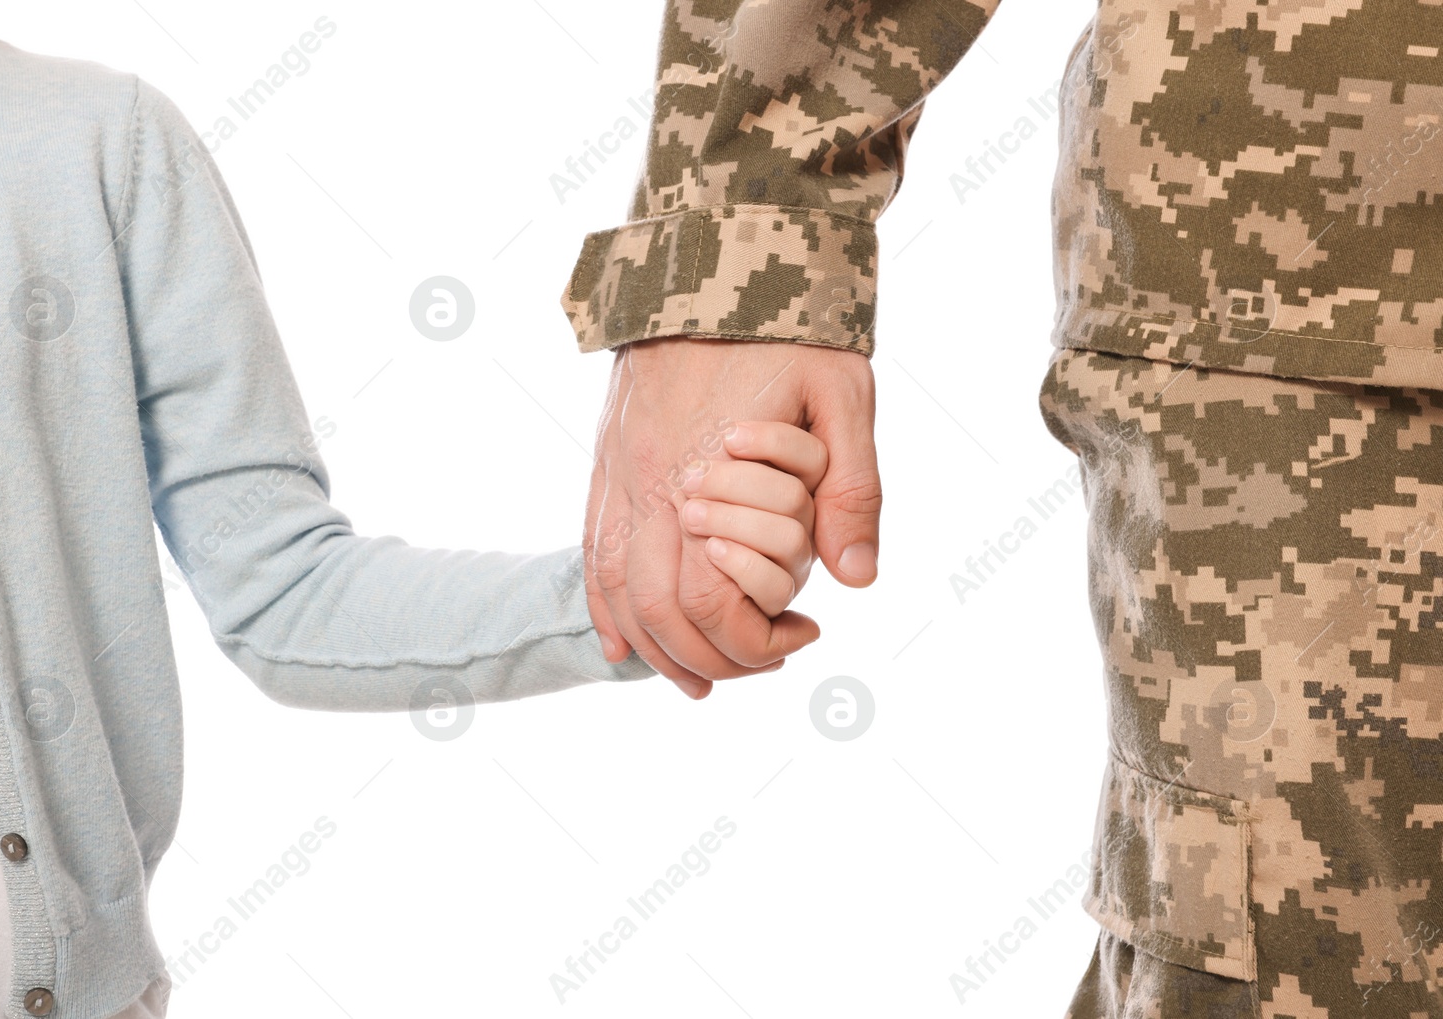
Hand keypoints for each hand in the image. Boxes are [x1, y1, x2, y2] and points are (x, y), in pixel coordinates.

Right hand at [583, 338, 881, 697]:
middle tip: (757, 667)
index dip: (756, 642)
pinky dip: (604, 606)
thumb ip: (850, 490)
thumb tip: (856, 578)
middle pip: (657, 613)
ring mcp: (618, 472)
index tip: (805, 636)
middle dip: (705, 660)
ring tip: (695, 676)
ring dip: (653, 648)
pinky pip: (591, 550)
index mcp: (706, 476)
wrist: (713, 251)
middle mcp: (649, 484)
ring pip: (615, 590)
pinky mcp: (605, 459)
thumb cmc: (789, 324)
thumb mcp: (844, 397)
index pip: (712, 603)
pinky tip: (622, 640)